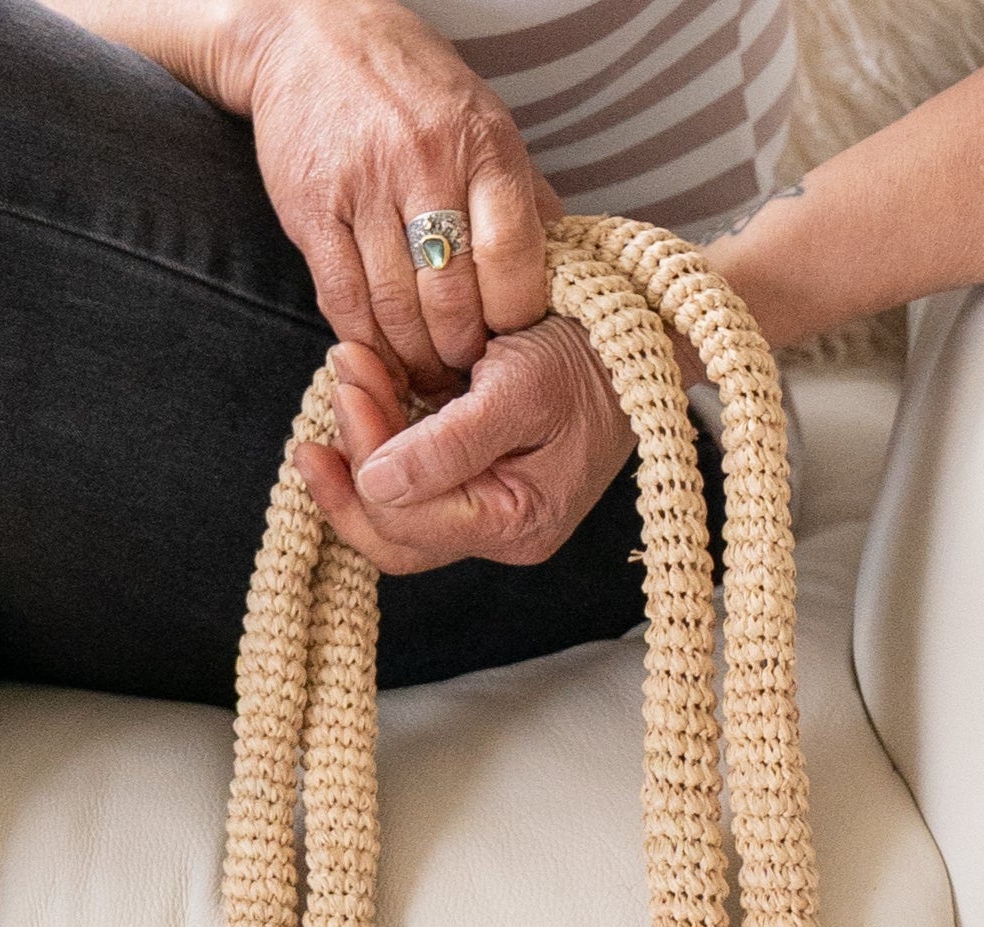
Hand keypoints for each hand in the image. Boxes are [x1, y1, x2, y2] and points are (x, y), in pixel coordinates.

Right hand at [232, 0, 560, 393]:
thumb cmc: (408, 86)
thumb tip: (568, 263)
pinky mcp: (313, 211)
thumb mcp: (482, 121)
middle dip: (462, 353)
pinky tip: (379, 357)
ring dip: (414, 361)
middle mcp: (428, 163)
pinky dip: (365, 343)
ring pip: (397, 311)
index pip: (514, 259)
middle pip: (454, 299)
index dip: (514, 318)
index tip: (509, 340)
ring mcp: (366, 188)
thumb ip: (521, 194)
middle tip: (464, 375)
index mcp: (484, 144)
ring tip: (426, 378)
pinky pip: (345, 302)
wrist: (312, 33)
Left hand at [294, 320, 634, 573]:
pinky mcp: (482, 482)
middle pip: (392, 533)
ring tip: (347, 378)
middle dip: (352, 459)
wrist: (643, 335)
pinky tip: (368, 397)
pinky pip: (416, 484)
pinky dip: (384, 441)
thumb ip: (448, 445)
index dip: (364, 453)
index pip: (405, 519)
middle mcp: (499, 534)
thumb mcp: (522, 388)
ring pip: (395, 514)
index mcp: (513, 523)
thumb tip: (375, 482)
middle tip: (340, 378)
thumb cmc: (593, 355)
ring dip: (360, 448)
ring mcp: (490, 512)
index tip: (350, 376)